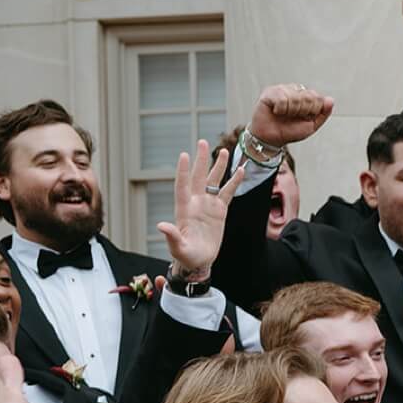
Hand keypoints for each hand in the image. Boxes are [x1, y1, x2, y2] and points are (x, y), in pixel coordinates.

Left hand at [156, 141, 241, 278]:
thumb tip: (161, 226)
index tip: (184, 155)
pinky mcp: (219, 210)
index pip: (182, 186)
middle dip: (201, 160)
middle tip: (203, 142)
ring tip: (224, 151)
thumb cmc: (186, 255)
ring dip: (218, 167)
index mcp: (184, 209)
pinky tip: (240, 171)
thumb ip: (171, 236)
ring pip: (213, 181)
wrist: (199, 261)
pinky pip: (228, 193)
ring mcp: (208, 205)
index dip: (183, 171)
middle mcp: (195, 203)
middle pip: (198, 177)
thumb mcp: (178, 248)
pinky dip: (234, 182)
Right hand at [249, 84, 333, 147]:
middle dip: (302, 111)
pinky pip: (281, 98)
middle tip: (293, 116)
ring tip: (284, 114)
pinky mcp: (269, 92)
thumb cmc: (290, 131)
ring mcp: (282, 89)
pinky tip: (276, 111)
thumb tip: (331, 100)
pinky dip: (280, 109)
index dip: (312, 110)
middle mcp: (295, 90)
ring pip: (295, 97)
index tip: (304, 117)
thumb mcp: (312, 126)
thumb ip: (323, 113)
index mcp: (306, 97)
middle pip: (308, 96)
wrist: (272, 139)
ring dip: (290, 111)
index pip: (318, 97)